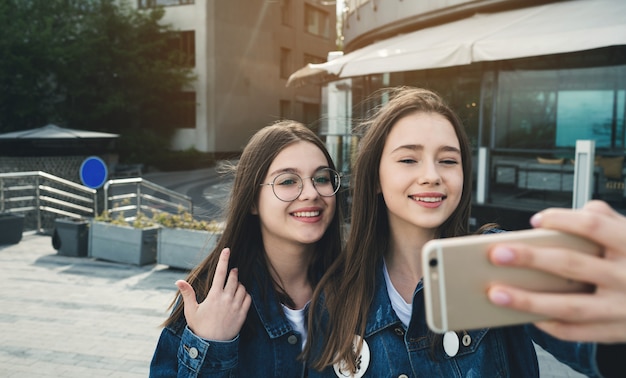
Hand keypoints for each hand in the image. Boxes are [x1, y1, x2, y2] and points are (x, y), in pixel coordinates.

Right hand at [177, 248, 251, 340]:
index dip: (224, 259)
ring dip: (239, 283)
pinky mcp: (242, 314)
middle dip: (233, 272)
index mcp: (214, 296)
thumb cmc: (200, 327)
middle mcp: (227, 299)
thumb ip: (187, 294)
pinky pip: (248, 299)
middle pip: (234, 278)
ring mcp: (236, 306)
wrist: (212, 346)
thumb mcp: (191, 310)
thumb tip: (178, 281)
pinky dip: (246, 294)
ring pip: (242, 288)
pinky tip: (242, 295)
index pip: (220, 273)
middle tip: (232, 270)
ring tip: (235, 284)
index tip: (227, 250)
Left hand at [487, 200, 625, 342]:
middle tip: (497, 254)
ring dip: (528, 301)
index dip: (562, 220)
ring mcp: (623, 308)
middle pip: (572, 265)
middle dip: (530, 259)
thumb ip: (605, 219)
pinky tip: (527, 316)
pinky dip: (550, 325)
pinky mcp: (618, 332)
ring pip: (569, 306)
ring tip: (496, 293)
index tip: (535, 221)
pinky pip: (578, 332)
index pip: (593, 225)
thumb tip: (563, 216)